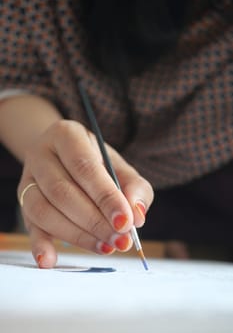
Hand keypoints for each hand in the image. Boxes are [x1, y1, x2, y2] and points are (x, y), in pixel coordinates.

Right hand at [17, 120, 153, 267]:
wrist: (62, 155)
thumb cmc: (95, 161)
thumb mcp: (118, 164)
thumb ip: (134, 186)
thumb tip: (138, 216)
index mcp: (66, 135)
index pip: (84, 167)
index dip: (105, 197)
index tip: (125, 222)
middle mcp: (41, 154)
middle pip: (62, 191)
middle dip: (94, 221)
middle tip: (120, 241)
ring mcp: (28, 179)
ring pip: (45, 211)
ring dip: (76, 235)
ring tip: (105, 247)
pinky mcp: (24, 202)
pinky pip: (29, 225)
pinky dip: (40, 245)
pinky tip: (50, 261)